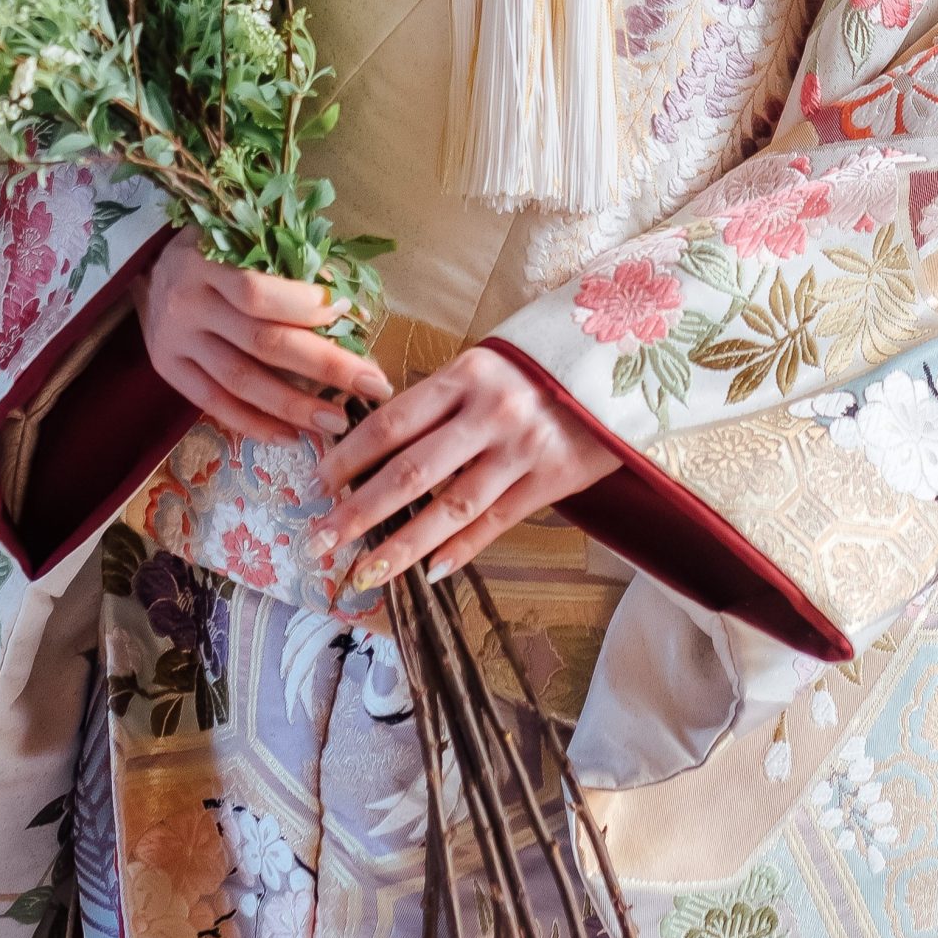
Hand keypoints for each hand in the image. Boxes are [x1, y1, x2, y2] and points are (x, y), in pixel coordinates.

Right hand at [138, 229, 391, 448]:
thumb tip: (346, 302)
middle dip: (323, 366)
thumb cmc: (212, 248)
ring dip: (293, 406)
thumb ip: (285, 261)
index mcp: (205, 261)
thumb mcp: (239, 235)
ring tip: (336, 422)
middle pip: (260, 342)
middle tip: (372, 385)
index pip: (257, 292)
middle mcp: (187, 304)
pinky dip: (253, 424)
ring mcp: (174, 341)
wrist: (146, 268)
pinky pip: (214, 404)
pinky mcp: (168, 370)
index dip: (305, 305)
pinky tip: (291, 437)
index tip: (348, 315)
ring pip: (239, 381)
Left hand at [306, 345, 618, 589]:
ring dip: (402, 546)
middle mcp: (489, 414)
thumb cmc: (536, 366)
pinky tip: (430, 572)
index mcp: (464, 376)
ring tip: (365, 572)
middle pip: (410, 472)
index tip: (318, 483)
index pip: (391, 422)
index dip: (349, 456)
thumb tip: (376, 446)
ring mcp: (521, 450)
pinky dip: (462, 549)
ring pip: (450, 508)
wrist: (619, 365)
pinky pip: (496, 521)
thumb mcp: (482, 366)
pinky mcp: (552, 479)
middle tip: (318, 541)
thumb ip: (438, 402)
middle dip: (358, 511)